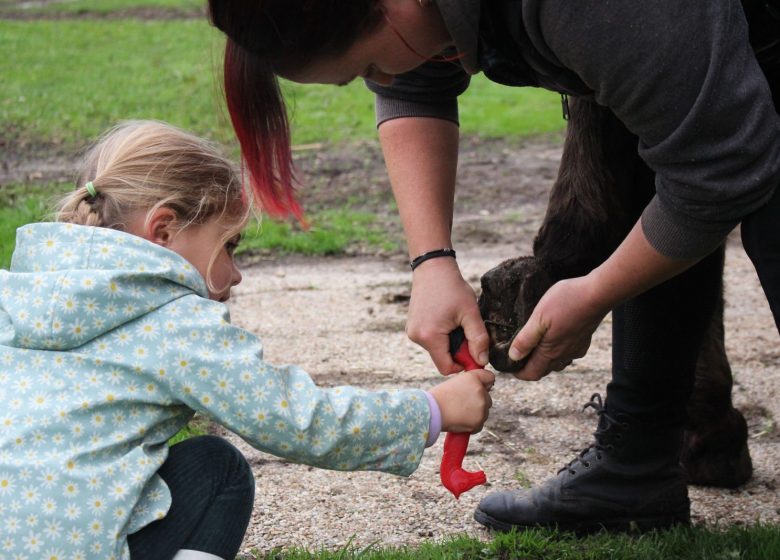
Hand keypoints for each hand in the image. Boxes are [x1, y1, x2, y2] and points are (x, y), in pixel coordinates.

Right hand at [407, 257, 489, 373]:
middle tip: (466, 330)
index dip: (464, 364)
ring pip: (437, 349)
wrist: (433, 268)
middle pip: (442, 358)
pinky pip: (431, 340)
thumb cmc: (452, 287)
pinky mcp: (412, 327)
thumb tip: (482, 362)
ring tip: (456, 321)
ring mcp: (412, 332)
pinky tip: (447, 318)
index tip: (475, 350)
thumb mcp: (470, 312)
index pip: (446, 367)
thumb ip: (478, 339)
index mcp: (429, 337)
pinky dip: (442, 336)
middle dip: (458, 350)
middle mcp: (416, 337)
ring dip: (450, 342)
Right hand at [429, 369, 494, 432]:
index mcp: (474, 378)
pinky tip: (459, 421)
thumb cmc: (439, 397)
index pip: (490, 377)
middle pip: (487, 398)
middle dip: (478, 402)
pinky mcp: (479, 421)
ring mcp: (481, 407)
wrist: (431, 412)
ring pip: (484, 412)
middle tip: (462, 404)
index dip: (485, 383)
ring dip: (475, 414)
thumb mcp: (455, 382)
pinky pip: (479, 424)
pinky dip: (471, 425)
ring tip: (458, 413)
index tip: (479, 388)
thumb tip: (482, 390)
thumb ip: (470, 384)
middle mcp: (480, 391)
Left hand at [508, 275, 608, 380]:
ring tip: (534, 346)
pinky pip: (569, 354)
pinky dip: (558, 352)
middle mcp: (564, 355)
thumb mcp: (538, 318)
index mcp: (550, 352)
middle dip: (530, 367)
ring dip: (545, 360)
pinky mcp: (584, 340)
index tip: (510, 367)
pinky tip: (555, 339)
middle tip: (519, 354)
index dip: (519, 373)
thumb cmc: (566, 302)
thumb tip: (513, 357)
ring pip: (557, 363)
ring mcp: (576, 349)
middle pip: (544, 370)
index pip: (532, 374)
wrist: (597, 294)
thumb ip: (525, 339)